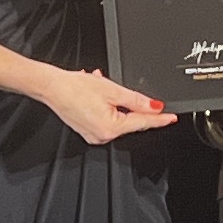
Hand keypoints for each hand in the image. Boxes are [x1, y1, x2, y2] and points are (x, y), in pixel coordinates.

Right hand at [46, 70, 172, 145]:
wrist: (51, 87)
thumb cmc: (75, 88)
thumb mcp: (112, 90)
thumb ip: (137, 100)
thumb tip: (154, 106)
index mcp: (110, 128)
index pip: (143, 123)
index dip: (159, 119)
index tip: (172, 118)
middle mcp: (102, 136)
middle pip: (129, 121)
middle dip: (130, 104)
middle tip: (120, 89)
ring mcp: (94, 135)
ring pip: (117, 119)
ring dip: (117, 103)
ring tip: (103, 87)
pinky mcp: (87, 130)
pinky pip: (106, 120)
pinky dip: (107, 107)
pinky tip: (98, 94)